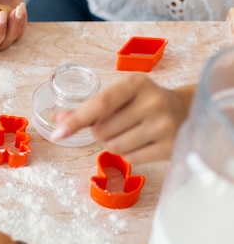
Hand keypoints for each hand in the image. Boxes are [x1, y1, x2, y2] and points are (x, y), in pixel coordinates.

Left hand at [50, 74, 195, 163]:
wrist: (185, 110)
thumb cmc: (142, 103)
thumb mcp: (118, 97)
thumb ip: (86, 109)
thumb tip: (56, 119)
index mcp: (136, 83)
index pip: (100, 104)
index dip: (76, 120)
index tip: (57, 134)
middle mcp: (152, 101)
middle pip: (102, 131)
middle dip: (101, 132)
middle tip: (119, 123)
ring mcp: (164, 125)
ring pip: (114, 147)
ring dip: (114, 144)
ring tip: (132, 133)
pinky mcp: (171, 146)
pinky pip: (131, 159)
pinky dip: (130, 155)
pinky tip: (143, 143)